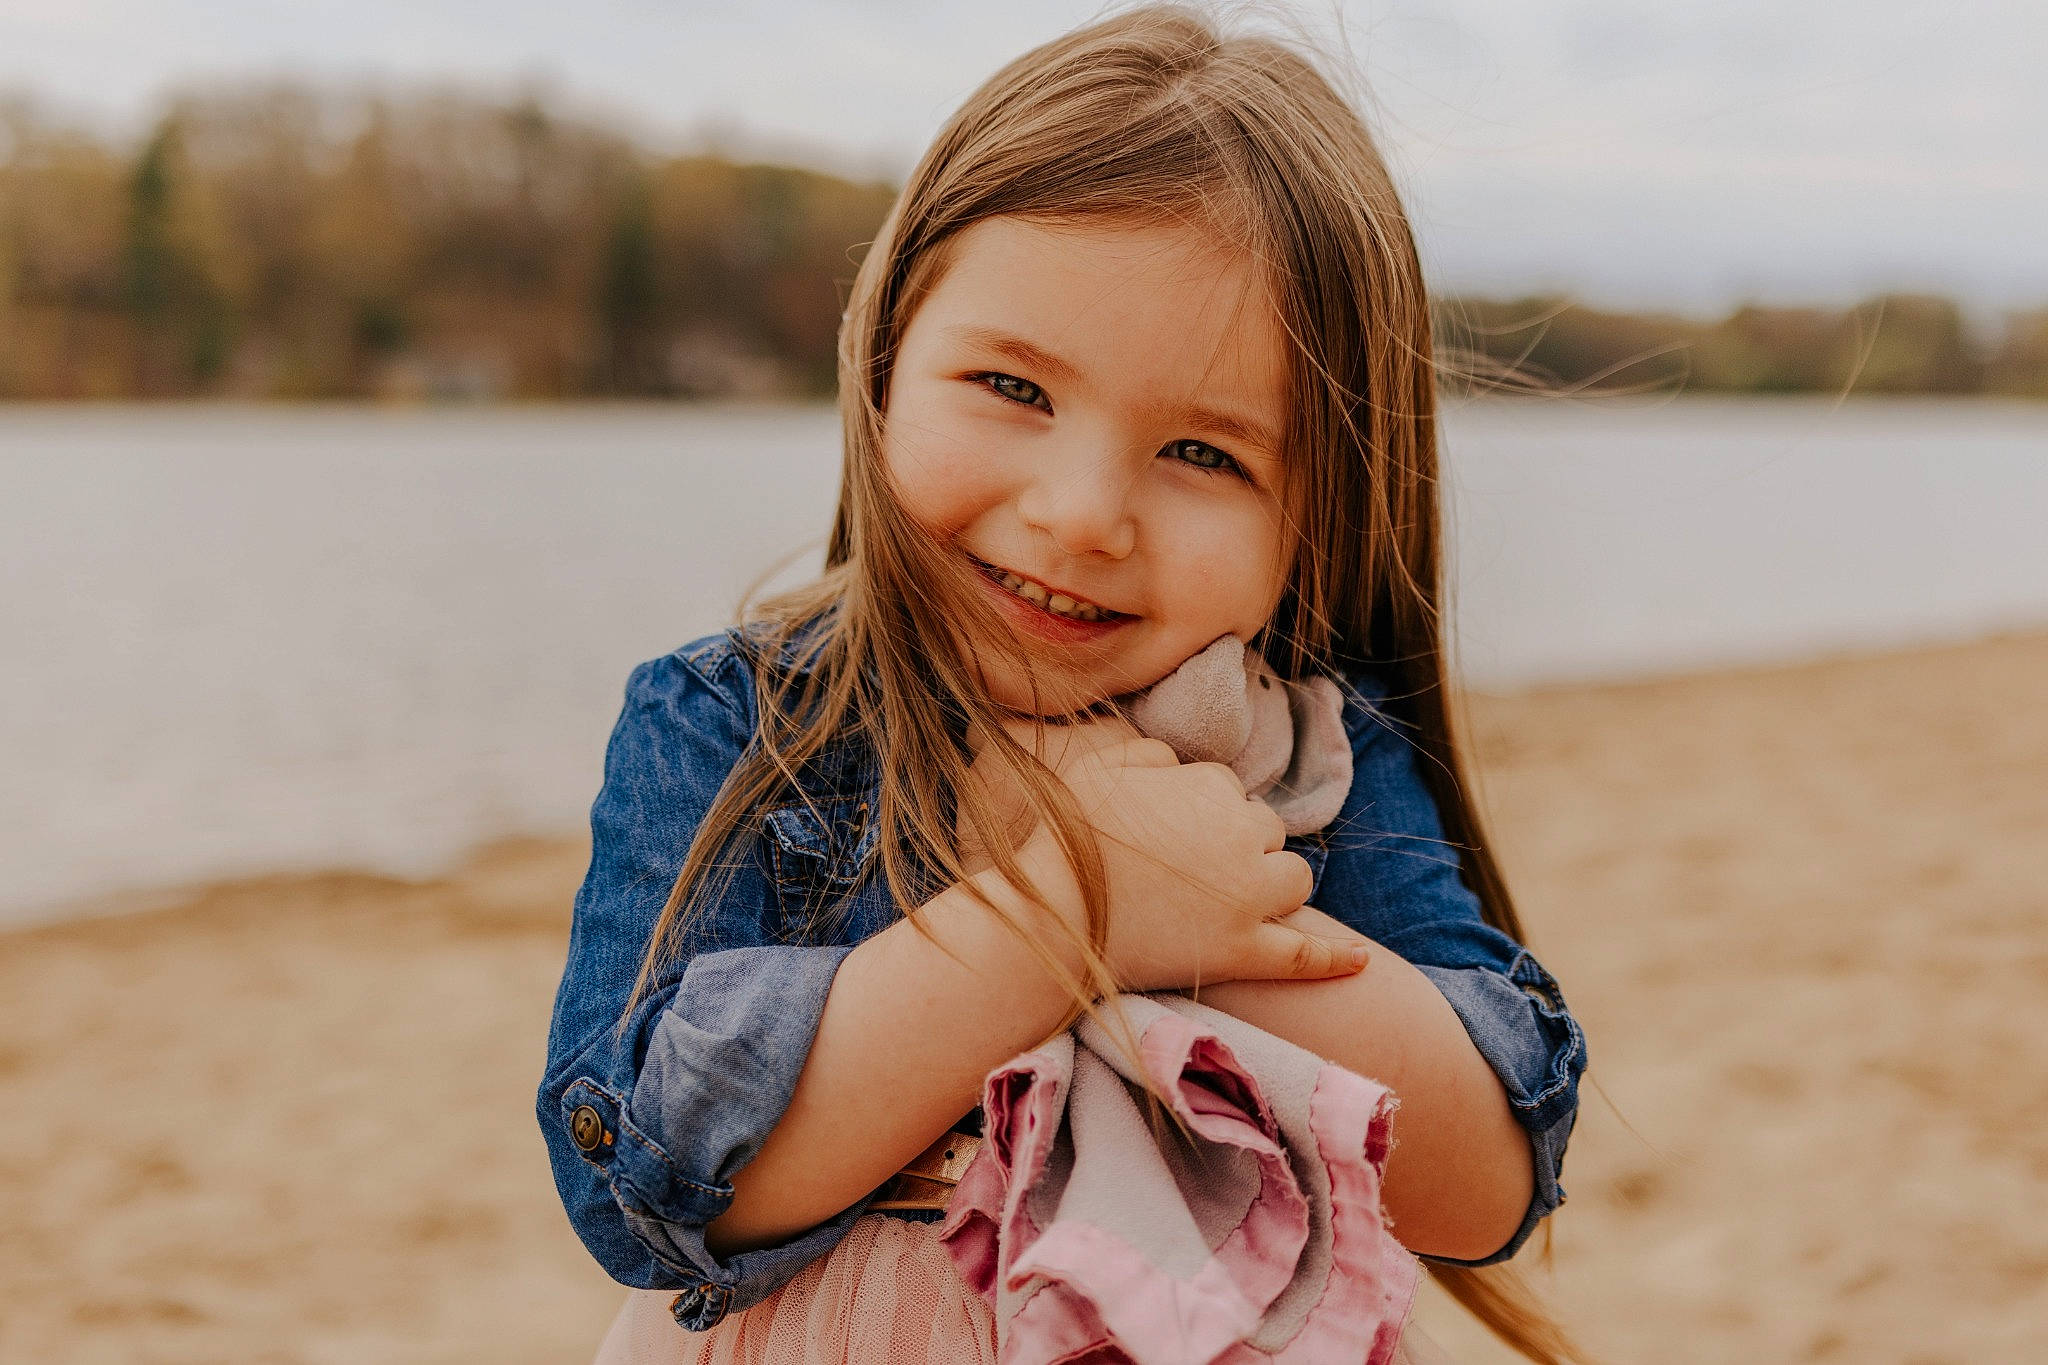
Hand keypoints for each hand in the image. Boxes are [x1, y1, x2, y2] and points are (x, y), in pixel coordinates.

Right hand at [965, 714, 1369, 992]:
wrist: (1052, 914)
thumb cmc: (1065, 839)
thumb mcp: (1100, 767)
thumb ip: (1148, 752)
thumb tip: (1177, 763)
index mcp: (1210, 787)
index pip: (1229, 792)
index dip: (1202, 815)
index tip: (1171, 835)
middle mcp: (1241, 836)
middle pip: (1268, 832)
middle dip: (1243, 847)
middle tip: (1194, 873)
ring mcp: (1248, 898)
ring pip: (1294, 880)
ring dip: (1275, 885)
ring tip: (1237, 902)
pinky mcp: (1243, 952)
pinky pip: (1305, 955)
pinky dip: (1336, 958)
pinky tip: (1360, 961)